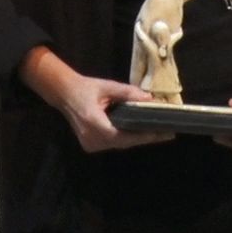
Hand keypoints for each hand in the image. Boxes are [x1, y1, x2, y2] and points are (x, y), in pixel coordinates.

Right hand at [20, 46, 171, 152]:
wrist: (65, 95)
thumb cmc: (86, 88)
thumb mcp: (107, 86)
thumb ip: (128, 93)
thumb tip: (150, 98)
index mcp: (94, 124)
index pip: (123, 136)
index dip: (143, 136)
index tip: (162, 134)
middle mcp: (92, 138)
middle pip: (124, 142)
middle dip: (145, 138)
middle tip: (166, 133)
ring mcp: (90, 144)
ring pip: (119, 144)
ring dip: (136, 139)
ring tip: (157, 133)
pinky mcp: (91, 145)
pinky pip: (113, 143)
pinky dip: (126, 138)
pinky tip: (140, 133)